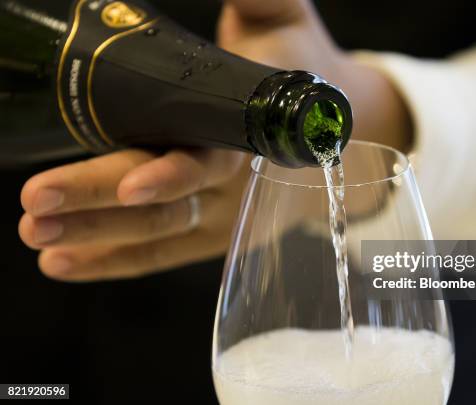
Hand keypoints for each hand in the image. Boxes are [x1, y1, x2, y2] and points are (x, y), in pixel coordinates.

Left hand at [19, 0, 411, 280]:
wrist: (330, 128)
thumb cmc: (298, 61)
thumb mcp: (284, 20)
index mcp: (253, 130)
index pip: (212, 158)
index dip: (174, 174)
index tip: (128, 186)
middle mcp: (239, 182)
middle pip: (170, 201)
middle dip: (100, 200)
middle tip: (37, 201)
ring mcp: (225, 215)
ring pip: (158, 232)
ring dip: (95, 235)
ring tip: (37, 231)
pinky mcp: (212, 234)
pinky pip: (161, 253)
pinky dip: (111, 261)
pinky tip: (61, 263)